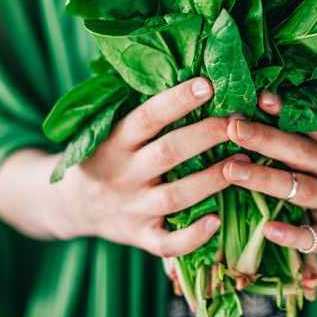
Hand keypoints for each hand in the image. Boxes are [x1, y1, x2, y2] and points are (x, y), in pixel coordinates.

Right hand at [53, 77, 246, 255]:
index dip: (177, 100)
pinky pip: (167, 243)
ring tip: (245, 162)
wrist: (71, 204)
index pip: (147, 116)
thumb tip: (193, 74)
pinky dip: (192, 237)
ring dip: (212, 179)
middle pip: (168, 152)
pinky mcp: (140, 236)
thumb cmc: (106, 156)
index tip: (208, 83)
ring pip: (176, 196)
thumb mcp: (111, 130)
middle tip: (239, 121)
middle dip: (206, 135)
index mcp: (115, 141)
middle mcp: (124, 173)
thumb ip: (145, 112)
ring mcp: (132, 208)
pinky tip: (217, 221)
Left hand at [221, 92, 316, 252]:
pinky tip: (268, 230)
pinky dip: (293, 235)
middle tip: (232, 129)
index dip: (282, 112)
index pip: (306, 126)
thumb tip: (262, 98)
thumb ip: (300, 129)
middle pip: (300, 152)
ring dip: (267, 179)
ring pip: (303, 190)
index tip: (255, 98)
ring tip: (232, 170)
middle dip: (265, 139)